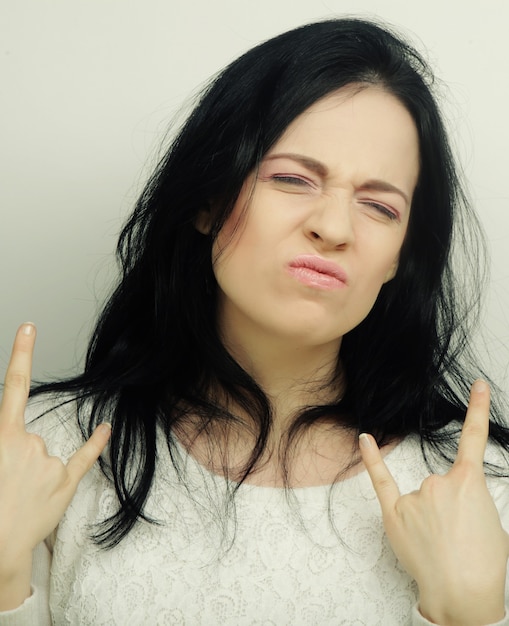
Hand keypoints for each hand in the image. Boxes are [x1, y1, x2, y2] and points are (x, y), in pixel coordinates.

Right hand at [0, 323, 110, 609]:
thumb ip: (4, 439)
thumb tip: (11, 433)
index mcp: (2, 437)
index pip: (12, 386)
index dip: (21, 354)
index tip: (29, 327)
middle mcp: (27, 443)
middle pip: (26, 437)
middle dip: (15, 457)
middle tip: (4, 486)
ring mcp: (48, 463)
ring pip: (43, 454)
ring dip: (31, 472)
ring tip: (16, 498)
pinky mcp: (65, 482)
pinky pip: (84, 456)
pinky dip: (95, 442)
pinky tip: (103, 428)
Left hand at [359, 380, 508, 625]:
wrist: (464, 594)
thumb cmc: (484, 563)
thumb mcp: (490, 522)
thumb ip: (468, 498)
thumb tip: (453, 499)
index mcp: (469, 483)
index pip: (475, 438)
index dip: (477, 408)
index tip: (477, 384)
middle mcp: (439, 483)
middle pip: (441, 485)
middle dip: (449, 509)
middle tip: (458, 539)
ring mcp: (415, 497)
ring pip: (421, 498)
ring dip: (429, 519)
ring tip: (441, 546)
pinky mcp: (394, 513)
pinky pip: (381, 478)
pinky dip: (371, 458)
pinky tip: (365, 440)